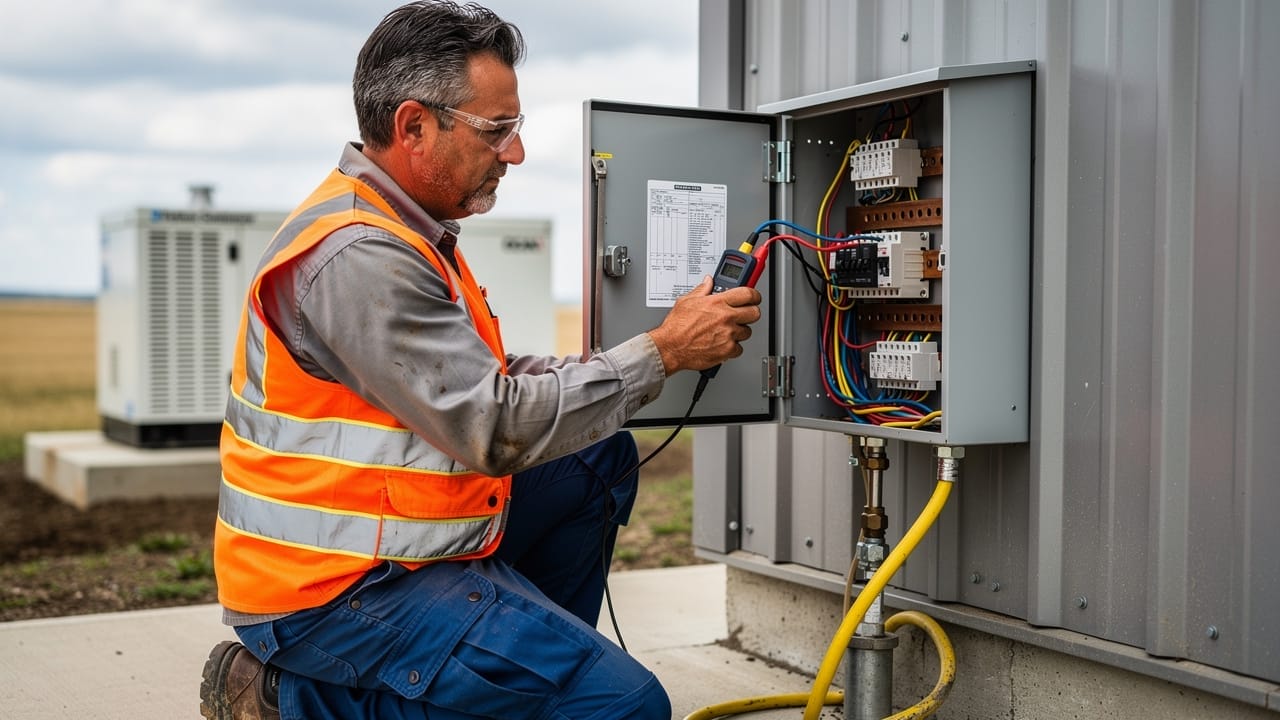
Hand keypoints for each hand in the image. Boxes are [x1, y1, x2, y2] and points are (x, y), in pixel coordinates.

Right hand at [646, 276, 762, 374]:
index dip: (754, 295)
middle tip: (744, 313)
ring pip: (747, 332)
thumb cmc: (676, 327)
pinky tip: (722, 343)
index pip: (748, 294)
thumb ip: (702, 290)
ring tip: (727, 330)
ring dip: (740, 331)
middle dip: (750, 312)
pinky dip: (732, 348)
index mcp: (718, 302)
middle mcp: (726, 317)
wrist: (670, 347)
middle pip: (755, 313)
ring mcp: (728, 334)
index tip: (754, 297)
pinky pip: (739, 348)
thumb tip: (708, 282)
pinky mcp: (727, 350)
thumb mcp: (686, 301)